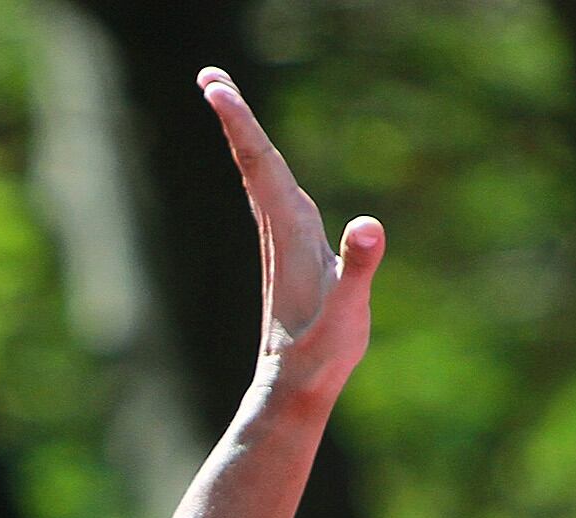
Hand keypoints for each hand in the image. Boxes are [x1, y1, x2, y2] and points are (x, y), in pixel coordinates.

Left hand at [199, 68, 381, 402]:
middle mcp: (277, 228)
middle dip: (232, 115)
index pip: (260, 165)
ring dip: (240, 134)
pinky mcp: (290, 248)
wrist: (294, 385)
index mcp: (288, 231)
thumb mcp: (348, 312)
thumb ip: (357, 268)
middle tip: (208, 74)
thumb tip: (368, 226)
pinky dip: (259, 161)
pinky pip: (269, 191)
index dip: (240, 124)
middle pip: (251, 158)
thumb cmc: (321, 352)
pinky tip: (258, 156)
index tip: (214, 89)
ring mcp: (281, 237)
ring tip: (223, 98)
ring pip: (255, 172)